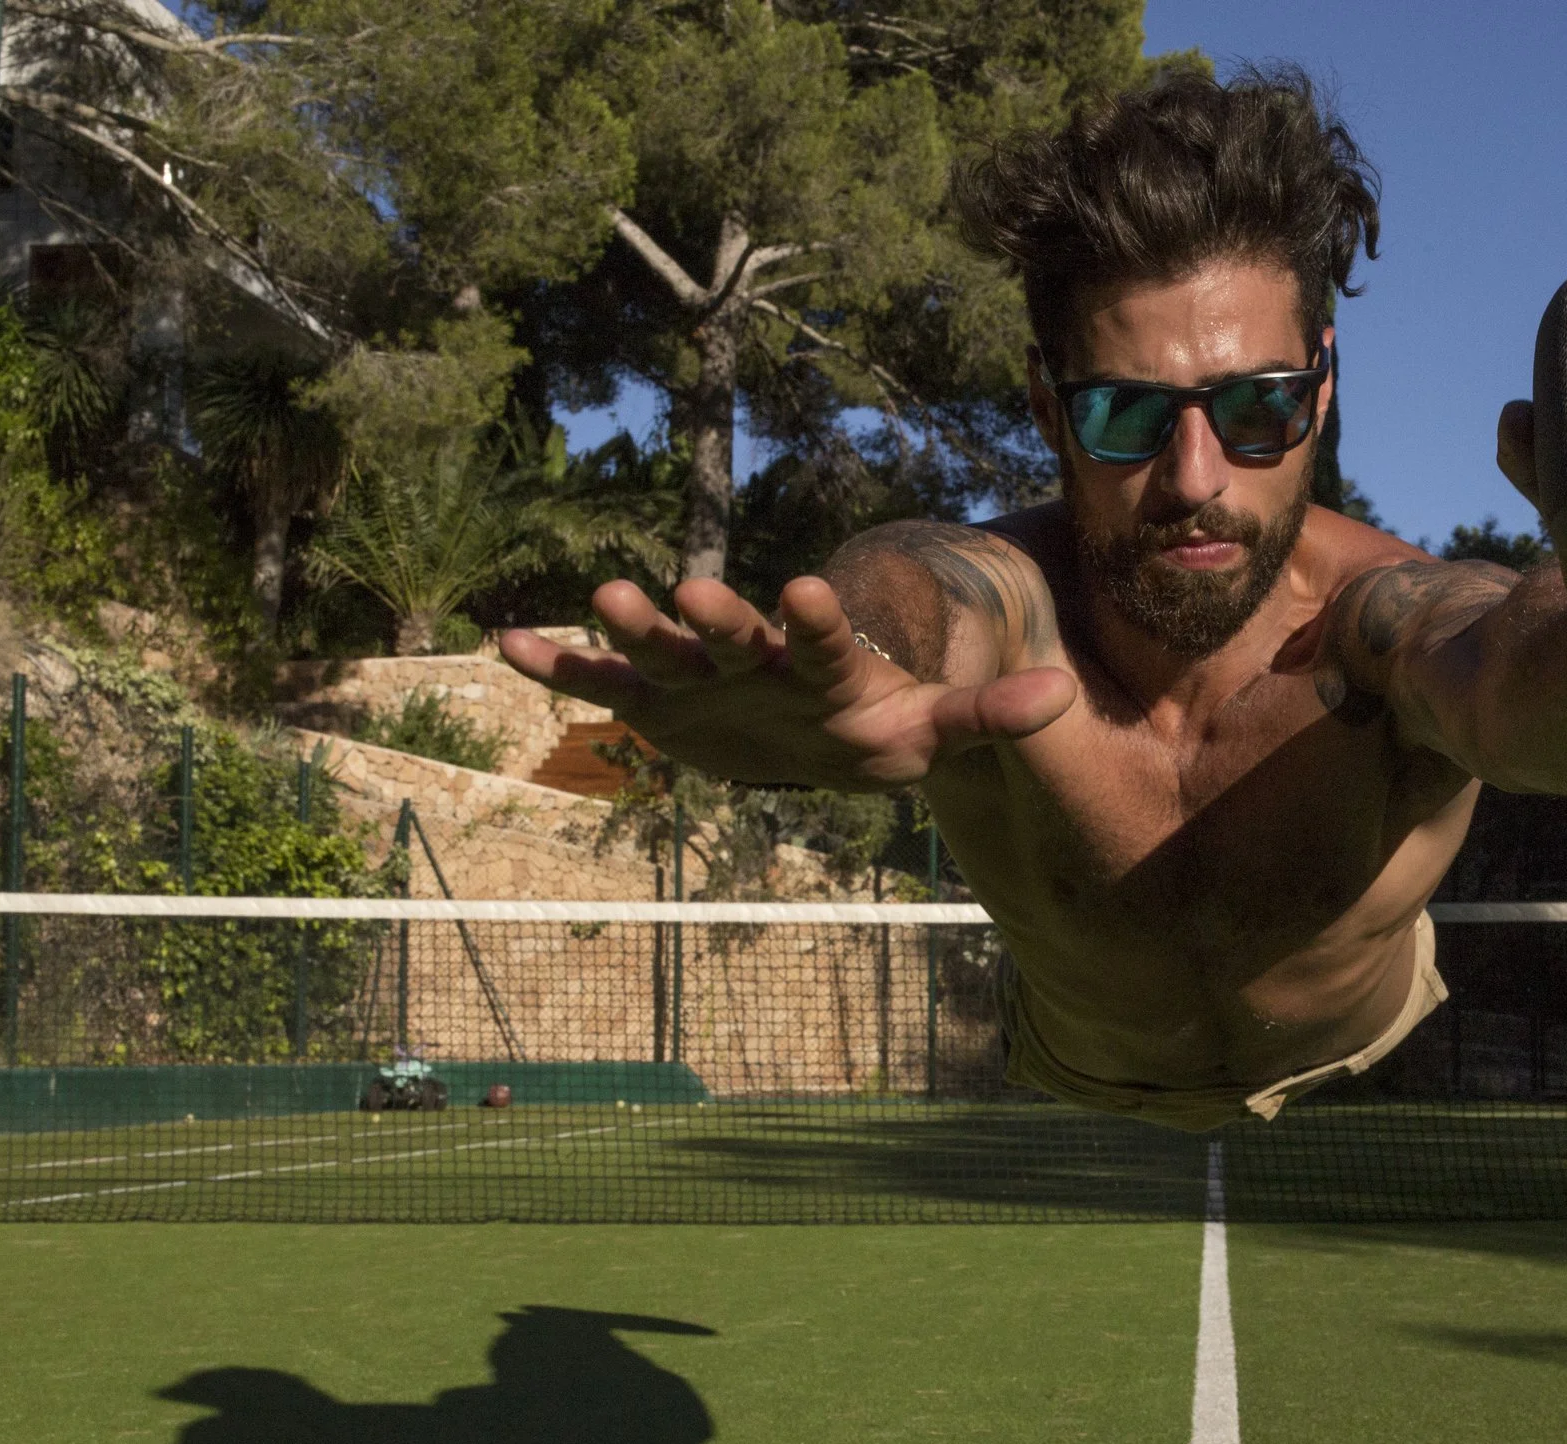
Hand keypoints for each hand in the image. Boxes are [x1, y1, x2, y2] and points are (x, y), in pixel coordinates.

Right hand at [499, 577, 1075, 790]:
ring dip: (631, 629)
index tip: (812, 590)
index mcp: (824, 666)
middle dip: (715, 619)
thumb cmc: (881, 726)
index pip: (825, 641)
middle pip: (735, 637)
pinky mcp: (660, 701)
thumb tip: (1063, 698)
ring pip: (662, 651)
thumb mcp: (931, 729)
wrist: (819, 729)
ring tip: (601, 598)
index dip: (819, 621)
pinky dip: (557, 669)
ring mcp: (703, 677)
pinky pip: (601, 686)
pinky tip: (504, 644)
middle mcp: (758, 660)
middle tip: (690, 590)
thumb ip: (988, 716)